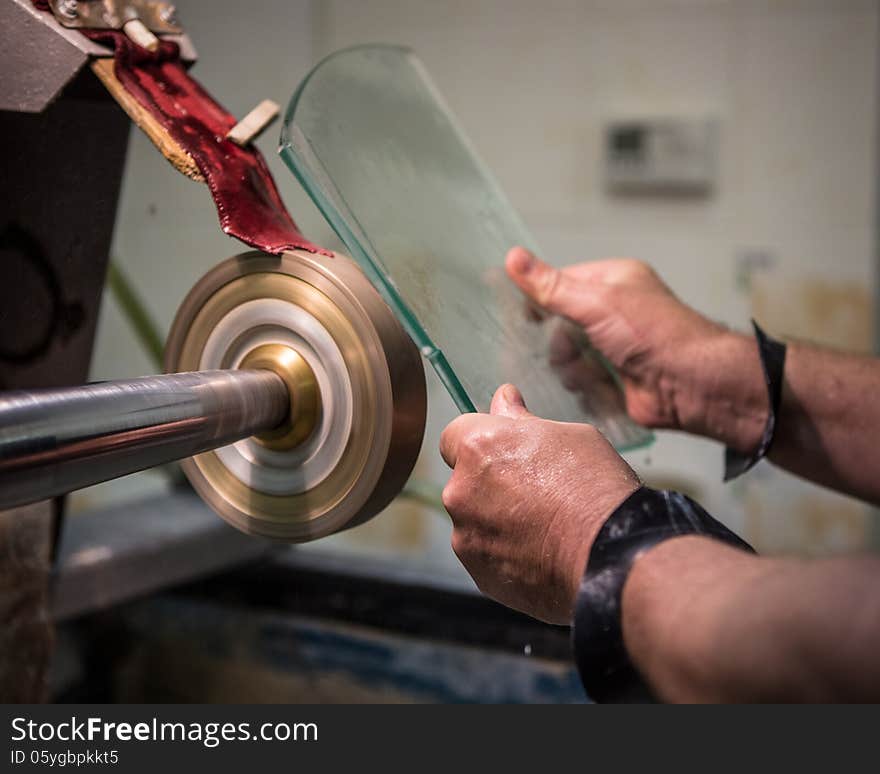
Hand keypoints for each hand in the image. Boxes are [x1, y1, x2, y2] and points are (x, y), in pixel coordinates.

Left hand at [440, 384, 639, 623]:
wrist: (609, 552)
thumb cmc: (594, 485)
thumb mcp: (568, 435)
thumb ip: (522, 419)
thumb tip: (504, 398)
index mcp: (478, 446)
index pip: (454, 434)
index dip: (478, 441)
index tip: (502, 450)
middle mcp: (460, 490)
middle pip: (464, 480)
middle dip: (490, 484)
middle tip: (535, 492)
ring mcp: (466, 535)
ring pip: (474, 520)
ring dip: (496, 520)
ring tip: (542, 526)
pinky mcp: (478, 572)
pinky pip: (486, 555)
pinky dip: (505, 553)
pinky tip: (540, 552)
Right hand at [505, 248, 764, 449]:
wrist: (691, 386)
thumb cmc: (654, 334)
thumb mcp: (596, 303)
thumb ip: (551, 286)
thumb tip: (513, 257)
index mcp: (613, 282)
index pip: (560, 282)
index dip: (539, 298)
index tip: (523, 315)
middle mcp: (613, 312)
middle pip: (558, 325)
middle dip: (558, 343)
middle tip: (569, 350)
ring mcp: (614, 348)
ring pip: (566, 357)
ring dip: (572, 369)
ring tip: (590, 373)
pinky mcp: (614, 380)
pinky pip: (580, 383)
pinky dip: (584, 388)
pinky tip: (597, 389)